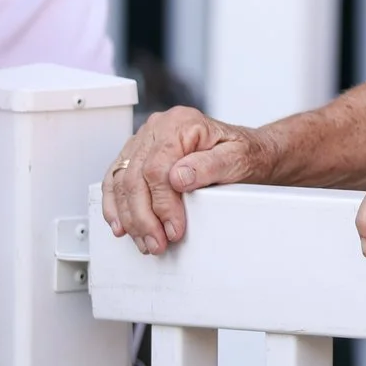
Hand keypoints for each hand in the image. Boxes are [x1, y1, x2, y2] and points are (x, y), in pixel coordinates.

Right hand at [100, 107, 272, 255]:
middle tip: (156, 242)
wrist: (249, 151)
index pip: (157, 168)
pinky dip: (115, 205)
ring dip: (129, 217)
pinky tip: (122, 224)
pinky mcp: (136, 155)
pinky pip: (115, 180)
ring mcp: (144, 140)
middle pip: (135, 177)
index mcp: (180, 123)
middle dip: (143, 217)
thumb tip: (179, 177)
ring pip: (121, 182)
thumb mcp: (237, 157)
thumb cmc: (244, 152)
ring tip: (144, 240)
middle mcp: (158, 127)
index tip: (173, 228)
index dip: (162, 204)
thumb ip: (210, 165)